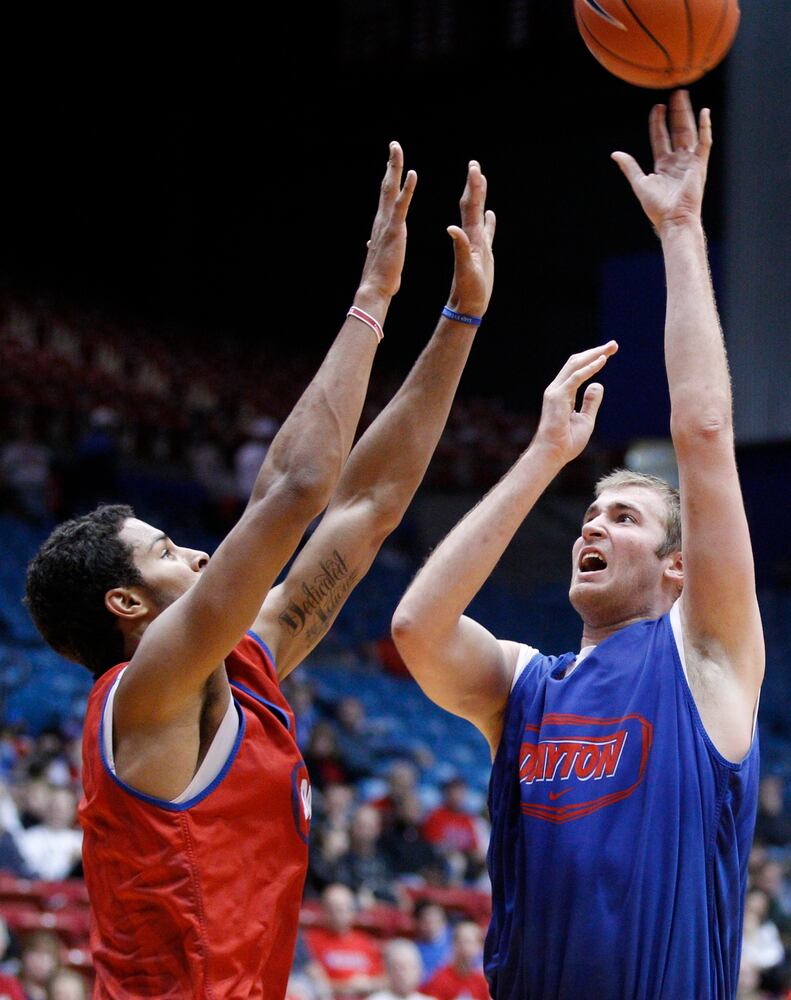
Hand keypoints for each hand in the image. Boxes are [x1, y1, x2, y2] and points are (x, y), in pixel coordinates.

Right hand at [356, 142, 416, 302]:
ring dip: (394, 167)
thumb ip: (376, 244)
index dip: (389, 178)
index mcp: (382, 225)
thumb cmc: (380, 276)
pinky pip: (401, 205)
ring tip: (397, 149)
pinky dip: (406, 188)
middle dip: (390, 164)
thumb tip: (369, 241)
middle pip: (386, 185)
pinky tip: (412, 173)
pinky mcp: (395, 230)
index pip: (386, 196)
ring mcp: (387, 223)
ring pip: (390, 189)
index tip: (392, 162)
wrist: (375, 288)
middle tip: (394, 144)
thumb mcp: (380, 255)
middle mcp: (382, 219)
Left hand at [446, 160, 495, 317]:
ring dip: (481, 197)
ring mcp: (478, 245)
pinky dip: (488, 221)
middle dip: (474, 185)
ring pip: (479, 215)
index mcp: (469, 238)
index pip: (470, 207)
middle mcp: (472, 238)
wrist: (466, 305)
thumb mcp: (465, 269)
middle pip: (473, 206)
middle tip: (474, 165)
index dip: (472, 187)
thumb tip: (451, 228)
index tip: (473, 168)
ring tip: (481, 180)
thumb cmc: (467, 290)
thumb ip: (460, 247)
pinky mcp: (483, 254)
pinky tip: (489, 213)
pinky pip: (487, 232)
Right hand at [534, 342, 617, 464]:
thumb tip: (598, 384)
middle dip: (595, 352)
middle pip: (576, 363)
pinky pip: (576, 377)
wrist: (553, 454)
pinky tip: (602, 361)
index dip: (593, 359)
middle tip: (613, 344)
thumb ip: (591, 402)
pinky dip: (589, 368)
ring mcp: (555, 392)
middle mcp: (557, 389)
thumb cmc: (566, 442)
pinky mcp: (558, 397)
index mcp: (562, 394)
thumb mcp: (586, 419)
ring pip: (575, 365)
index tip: (609, 352)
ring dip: (594, 355)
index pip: (577, 370)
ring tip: (610, 348)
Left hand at [612, 90, 710, 233]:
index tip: (657, 107)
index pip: (661, 137)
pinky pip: (704, 143)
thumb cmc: (656, 207)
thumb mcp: (639, 183)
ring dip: (687, 114)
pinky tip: (704, 113)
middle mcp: (678, 161)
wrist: (672, 219)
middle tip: (676, 93)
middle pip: (677, 130)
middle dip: (676, 112)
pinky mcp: (699, 165)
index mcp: (663, 165)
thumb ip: (629, 167)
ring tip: (684, 96)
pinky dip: (705, 128)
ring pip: (689, 132)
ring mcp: (690, 162)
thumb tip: (615, 154)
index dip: (658, 122)